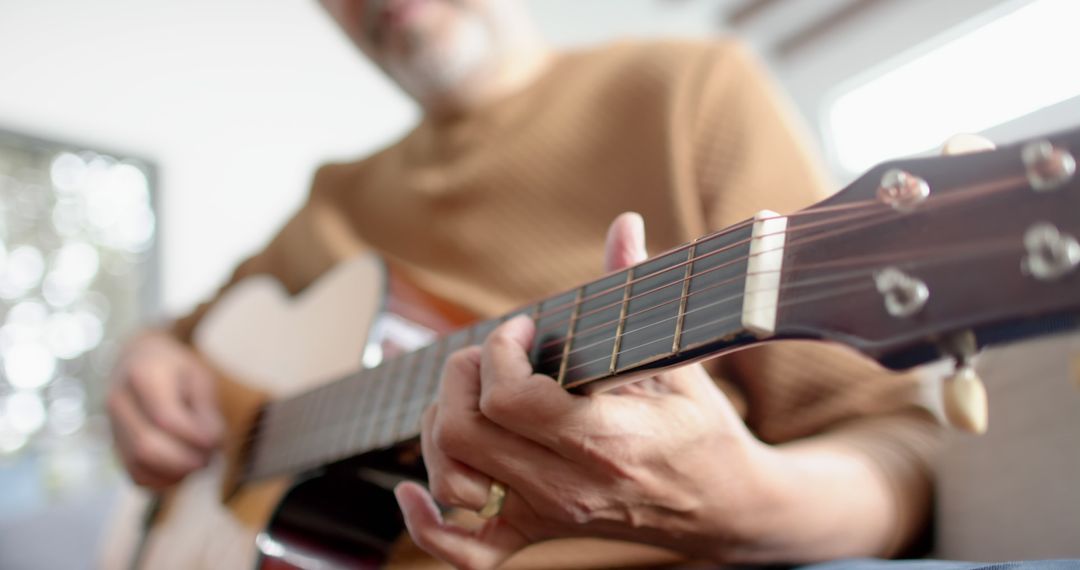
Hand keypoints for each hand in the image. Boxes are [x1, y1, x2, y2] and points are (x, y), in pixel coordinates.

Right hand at [107, 331, 222, 488]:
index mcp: (142, 376)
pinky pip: (135, 474)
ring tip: (198, 464)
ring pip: (137, 465)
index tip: (216, 442)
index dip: (193, 437)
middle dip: (183, 460)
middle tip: (209, 459)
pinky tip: (182, 472)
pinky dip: (161, 481)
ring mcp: (112, 425)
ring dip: (173, 474)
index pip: (165, 418)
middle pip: (145, 446)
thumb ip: (206, 409)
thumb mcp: (198, 375)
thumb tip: (211, 443)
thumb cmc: (176, 367)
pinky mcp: (115, 444)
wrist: (138, 358)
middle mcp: (119, 402)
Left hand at [396, 213, 784, 567]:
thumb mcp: (680, 361)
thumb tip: (624, 226)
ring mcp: (549, 515)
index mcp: (605, 442)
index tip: (522, 330)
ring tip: (472, 397)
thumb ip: (638, 294)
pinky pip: (464, 550)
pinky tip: (415, 491)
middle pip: (463, 433)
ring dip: (441, 427)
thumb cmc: (704, 431)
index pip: (509, 400)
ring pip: (451, 477)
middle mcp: (568, 486)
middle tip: (492, 356)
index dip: (499, 353)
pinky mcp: (540, 534)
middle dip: (461, 378)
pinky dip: (426, 523)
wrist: (727, 509)